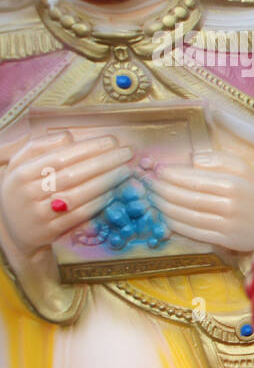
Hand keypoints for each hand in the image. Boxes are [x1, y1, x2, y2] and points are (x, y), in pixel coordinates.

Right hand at [0, 131, 132, 255]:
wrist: (12, 227)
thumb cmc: (23, 188)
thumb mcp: (22, 164)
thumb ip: (41, 146)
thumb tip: (69, 137)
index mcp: (21, 172)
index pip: (60, 156)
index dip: (88, 148)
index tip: (112, 141)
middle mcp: (28, 193)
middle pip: (72, 174)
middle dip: (104, 162)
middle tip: (127, 153)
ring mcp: (40, 213)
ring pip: (78, 195)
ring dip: (106, 182)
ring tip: (125, 171)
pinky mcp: (51, 230)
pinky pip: (79, 215)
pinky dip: (98, 203)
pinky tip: (114, 192)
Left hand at [150, 150, 253, 252]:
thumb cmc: (252, 190)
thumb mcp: (243, 167)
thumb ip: (218, 160)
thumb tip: (192, 159)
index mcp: (234, 185)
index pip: (194, 179)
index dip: (172, 175)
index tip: (158, 170)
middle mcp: (230, 206)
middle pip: (187, 198)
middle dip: (163, 191)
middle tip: (149, 185)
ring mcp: (227, 226)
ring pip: (187, 216)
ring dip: (164, 208)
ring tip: (153, 199)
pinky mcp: (225, 241)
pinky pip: (194, 232)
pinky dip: (175, 224)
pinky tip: (165, 216)